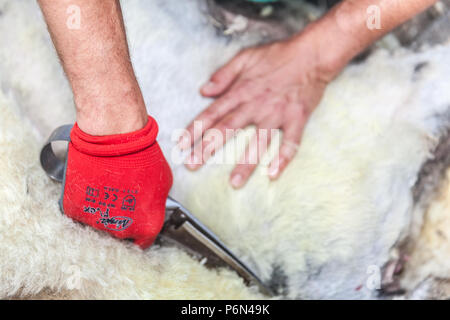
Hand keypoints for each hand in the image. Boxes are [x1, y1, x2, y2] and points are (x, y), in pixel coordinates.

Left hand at [179, 31, 338, 188]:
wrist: (312, 54)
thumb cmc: (278, 55)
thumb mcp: (245, 57)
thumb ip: (224, 74)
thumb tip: (204, 90)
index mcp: (240, 91)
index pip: (212, 113)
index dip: (195, 129)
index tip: (181, 145)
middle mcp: (255, 105)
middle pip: (227, 130)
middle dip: (208, 149)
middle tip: (192, 166)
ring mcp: (276, 114)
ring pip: (257, 142)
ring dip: (245, 164)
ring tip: (234, 182)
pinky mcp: (296, 119)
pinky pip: (290, 143)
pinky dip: (283, 159)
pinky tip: (274, 174)